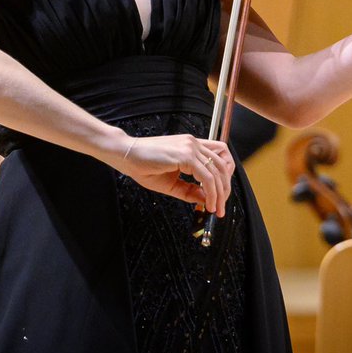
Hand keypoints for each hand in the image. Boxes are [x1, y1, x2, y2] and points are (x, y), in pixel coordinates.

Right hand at [117, 134, 234, 216]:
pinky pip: (206, 177)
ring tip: (215, 209)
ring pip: (217, 172)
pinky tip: (207, 203)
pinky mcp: (185, 155)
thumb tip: (206, 200)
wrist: (126, 155)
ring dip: (219, 194)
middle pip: (223, 166)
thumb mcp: (171, 182)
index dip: (225, 177)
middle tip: (220, 207)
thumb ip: (190, 190)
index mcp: (191, 145)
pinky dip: (210, 192)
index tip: (221, 194)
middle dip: (225, 190)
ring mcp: (190, 147)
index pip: (220, 156)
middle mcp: (193, 143)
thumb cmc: (144, 165)